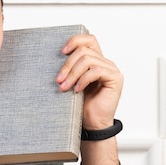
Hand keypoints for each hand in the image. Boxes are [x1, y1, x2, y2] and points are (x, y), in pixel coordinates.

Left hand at [55, 33, 123, 164]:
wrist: (91, 125)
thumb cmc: (81, 106)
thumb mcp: (71, 82)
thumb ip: (68, 68)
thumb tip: (50, 55)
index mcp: (96, 60)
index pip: (89, 39)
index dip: (75, 40)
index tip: (61, 51)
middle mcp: (106, 63)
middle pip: (85, 50)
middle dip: (68, 64)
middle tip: (58, 80)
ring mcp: (112, 70)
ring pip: (88, 60)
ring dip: (72, 74)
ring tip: (64, 87)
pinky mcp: (115, 79)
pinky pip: (96, 71)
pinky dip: (83, 80)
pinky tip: (77, 91)